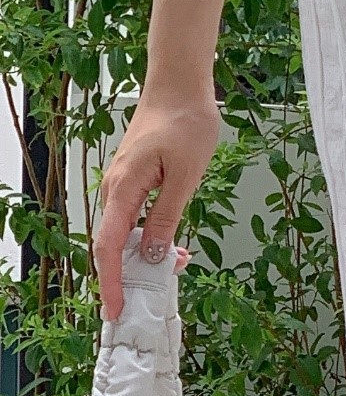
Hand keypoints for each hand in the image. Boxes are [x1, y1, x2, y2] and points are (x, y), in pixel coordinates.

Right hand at [95, 85, 220, 320]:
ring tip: (175, 268)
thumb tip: (154, 255)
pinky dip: (148, 239)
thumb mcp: (185, 176)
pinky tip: (172, 247)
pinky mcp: (133, 182)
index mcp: (123, 189)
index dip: (111, 282)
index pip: (109, 246)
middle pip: (112, 246)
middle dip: (128, 277)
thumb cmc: (185, 123)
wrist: (179, 87)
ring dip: (144, 258)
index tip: (116, 309)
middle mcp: (115, 190)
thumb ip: (167, 217)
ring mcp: (121, 186)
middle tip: (150, 300)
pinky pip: (133, 220)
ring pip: (124, 234)